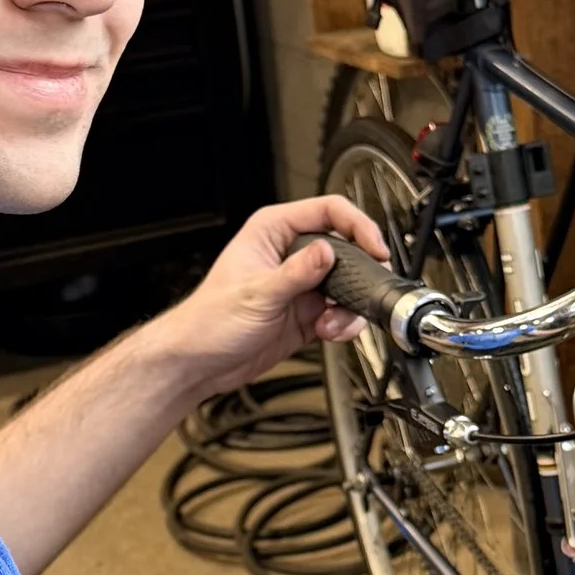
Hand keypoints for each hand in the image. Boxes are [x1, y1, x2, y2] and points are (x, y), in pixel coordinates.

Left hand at [163, 195, 391, 397]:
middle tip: (367, 287)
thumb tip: (326, 252)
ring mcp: (301, 285)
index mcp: (273, 231)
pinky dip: (343, 324)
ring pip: (348, 285)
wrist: (200, 362)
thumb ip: (296, 273)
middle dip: (359, 272)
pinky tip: (328, 332)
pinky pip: (341, 313)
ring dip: (349, 306)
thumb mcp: (257, 293)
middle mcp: (290, 254)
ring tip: (332, 322)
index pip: (328, 212)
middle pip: (346, 248)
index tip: (374, 247)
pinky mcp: (307, 313)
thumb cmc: (209, 320)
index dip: (357, 225)